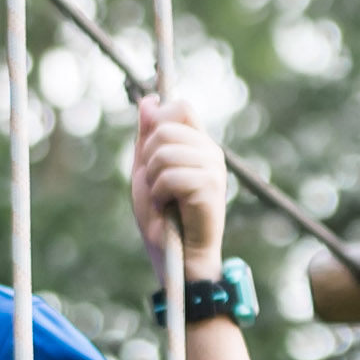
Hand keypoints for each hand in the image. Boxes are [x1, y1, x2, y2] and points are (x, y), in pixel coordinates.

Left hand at [126, 92, 230, 278]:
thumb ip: (146, 137)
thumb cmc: (162, 219)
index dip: (157, 121)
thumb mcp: (146, 171)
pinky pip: (170, 175)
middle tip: (156, 184)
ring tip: (162, 199)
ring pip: (164, 151)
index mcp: (197, 145)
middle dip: (148, 157)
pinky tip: (167, 208)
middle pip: (166, 127)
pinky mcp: (211, 188)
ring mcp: (213, 169)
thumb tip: (148, 100)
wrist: (175, 258)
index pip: (180, 106)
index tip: (149, 151)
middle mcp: (210, 152)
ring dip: (152, 179)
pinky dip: (159, 194)